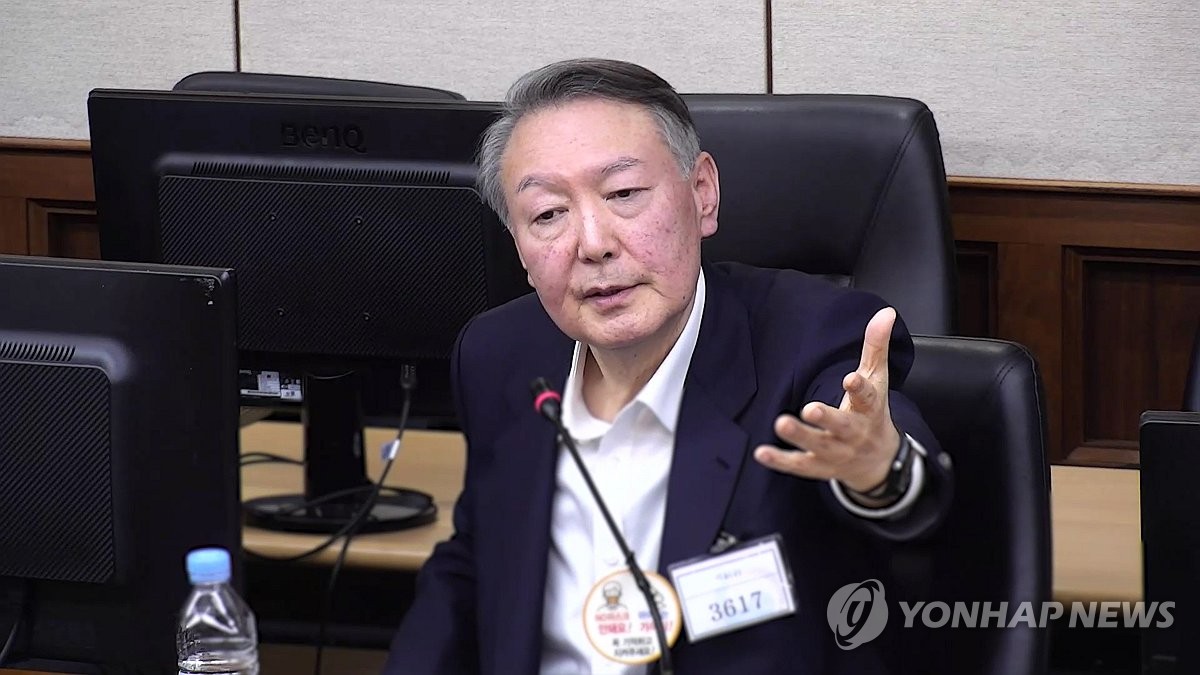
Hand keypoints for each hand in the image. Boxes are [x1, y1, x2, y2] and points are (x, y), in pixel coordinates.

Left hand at [753, 306, 901, 492]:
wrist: (879, 463)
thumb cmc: (873, 413)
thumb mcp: (878, 380)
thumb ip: (876, 346)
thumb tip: (885, 312)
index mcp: (868, 409)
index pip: (867, 398)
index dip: (859, 388)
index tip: (850, 377)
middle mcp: (853, 433)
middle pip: (841, 426)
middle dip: (826, 418)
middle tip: (810, 408)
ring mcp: (836, 452)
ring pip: (818, 446)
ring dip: (799, 437)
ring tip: (780, 423)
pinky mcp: (818, 466)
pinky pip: (798, 466)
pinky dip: (780, 461)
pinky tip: (761, 453)